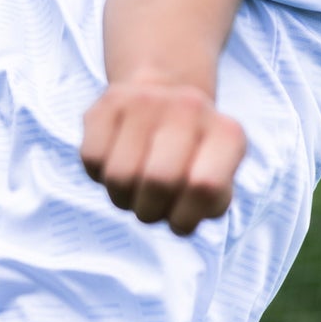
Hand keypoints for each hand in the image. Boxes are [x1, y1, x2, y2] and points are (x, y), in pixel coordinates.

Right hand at [80, 81, 246, 235]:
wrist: (165, 99)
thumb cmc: (191, 159)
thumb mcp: (216, 182)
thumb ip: (209, 204)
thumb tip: (182, 214)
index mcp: (227, 134)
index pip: (204, 188)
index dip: (184, 219)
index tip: (179, 221)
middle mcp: (190, 108)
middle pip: (158, 182)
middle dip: (149, 211)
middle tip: (151, 208)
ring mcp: (148, 100)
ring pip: (120, 176)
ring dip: (122, 197)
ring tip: (133, 187)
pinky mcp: (110, 100)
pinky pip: (93, 159)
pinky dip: (99, 175)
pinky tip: (115, 163)